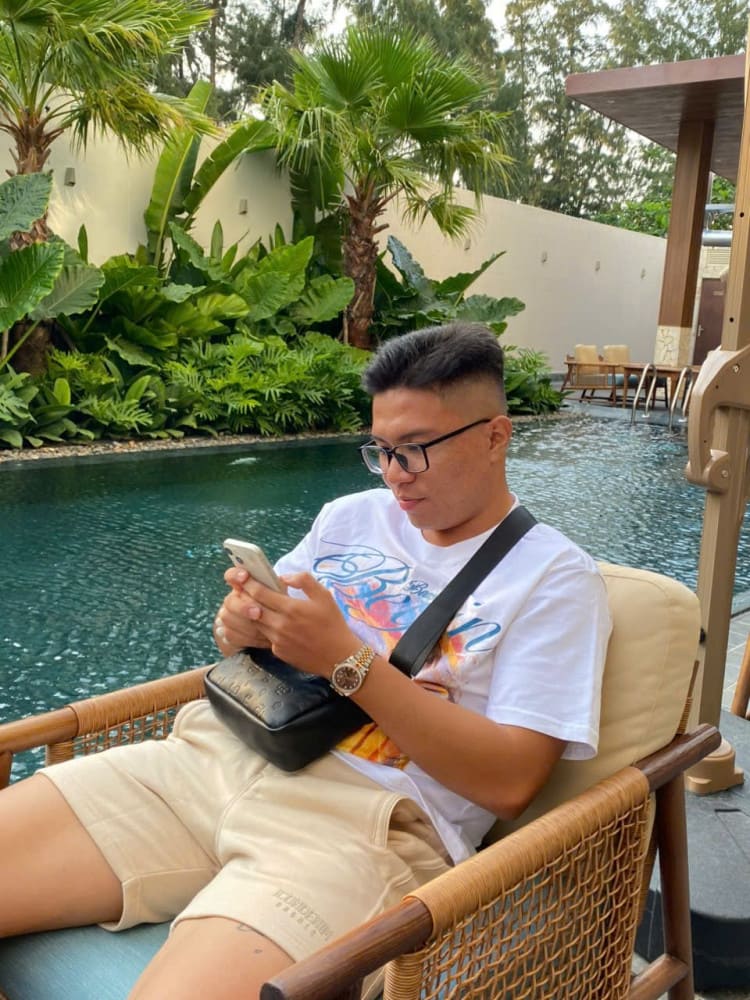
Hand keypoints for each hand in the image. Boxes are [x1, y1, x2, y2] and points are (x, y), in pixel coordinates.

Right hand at [212, 567, 279, 653]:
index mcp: (245, 585)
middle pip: (230, 601)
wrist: (273, 631)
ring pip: (229, 619)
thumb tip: (285, 579)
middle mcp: (234, 599)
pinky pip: (232, 635)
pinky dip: (248, 638)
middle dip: (243, 607)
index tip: (245, 576)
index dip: (235, 575)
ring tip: (267, 631)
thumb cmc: (282, 607)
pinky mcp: (229, 632)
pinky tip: (265, 640)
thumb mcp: (285, 596)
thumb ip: (287, 584)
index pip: (232, 575)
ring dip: (247, 625)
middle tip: (258, 612)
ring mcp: (228, 615)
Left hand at [236, 571, 361, 677]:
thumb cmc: (333, 624)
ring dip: (254, 614)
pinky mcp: (278, 652)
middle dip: (246, 598)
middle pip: (252, 608)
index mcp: (291, 608)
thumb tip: (283, 577)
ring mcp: (277, 640)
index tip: (242, 577)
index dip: (248, 584)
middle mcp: (280, 625)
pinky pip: (266, 637)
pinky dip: (266, 628)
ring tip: (258, 605)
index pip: (260, 593)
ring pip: (256, 623)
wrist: (339, 657)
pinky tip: (274, 625)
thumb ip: (304, 581)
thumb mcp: (324, 596)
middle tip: (244, 590)